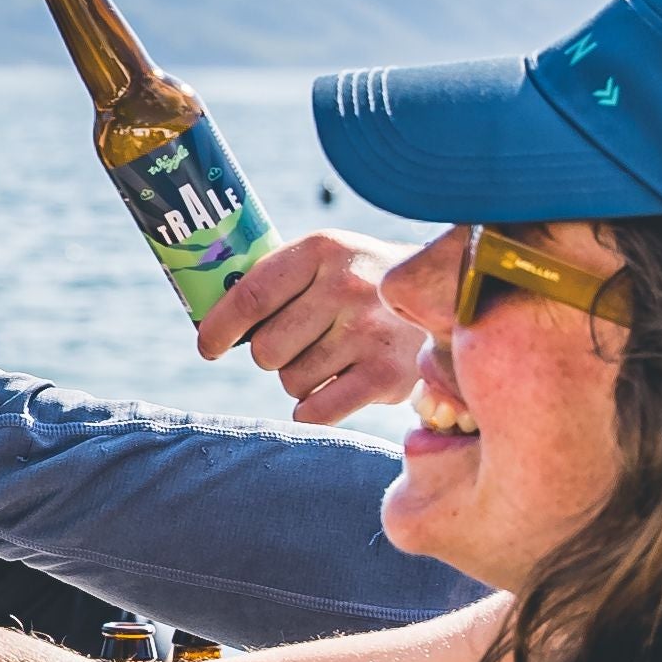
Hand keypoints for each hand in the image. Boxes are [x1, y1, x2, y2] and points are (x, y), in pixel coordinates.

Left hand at [200, 232, 424, 425]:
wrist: (451, 303)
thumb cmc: (366, 286)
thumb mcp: (328, 260)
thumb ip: (276, 280)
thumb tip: (211, 320)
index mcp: (323, 250)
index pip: (251, 296)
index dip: (220, 328)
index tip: (210, 347)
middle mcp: (347, 286)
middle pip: (266, 349)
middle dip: (274, 355)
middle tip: (302, 344)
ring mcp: (370, 331)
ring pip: (291, 381)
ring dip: (301, 379)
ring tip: (335, 358)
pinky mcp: (388, 376)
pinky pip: (315, 411)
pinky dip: (315, 409)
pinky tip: (337, 388)